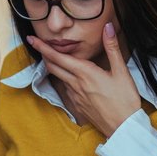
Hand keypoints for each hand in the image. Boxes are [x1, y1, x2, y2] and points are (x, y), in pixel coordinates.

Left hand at [27, 22, 139, 137]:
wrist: (123, 128)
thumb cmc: (124, 100)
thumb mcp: (121, 71)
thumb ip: (112, 48)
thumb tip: (108, 27)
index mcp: (85, 73)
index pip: (57, 57)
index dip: (42, 47)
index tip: (32, 39)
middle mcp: (75, 84)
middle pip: (52, 67)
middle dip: (44, 54)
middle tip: (39, 45)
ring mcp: (74, 96)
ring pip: (59, 78)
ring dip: (54, 67)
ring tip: (57, 59)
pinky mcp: (76, 106)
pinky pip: (66, 89)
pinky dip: (64, 80)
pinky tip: (72, 79)